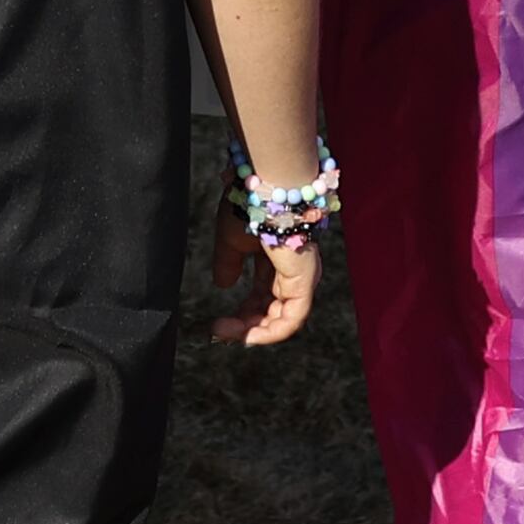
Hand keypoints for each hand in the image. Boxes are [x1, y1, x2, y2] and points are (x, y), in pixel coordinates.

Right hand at [209, 215, 316, 347]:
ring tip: (223, 331)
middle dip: (245, 324)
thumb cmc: (250, 203)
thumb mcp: (231, 239)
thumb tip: (223, 285)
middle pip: (272, 309)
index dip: (242, 312)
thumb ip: (228, 263)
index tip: (217, 322)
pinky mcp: (305, 281)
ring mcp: (302, 277)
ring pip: (282, 319)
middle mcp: (294, 269)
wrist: (266, 188)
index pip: (263, 294)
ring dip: (252, 332)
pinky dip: (270, 332)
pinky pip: (292, 320)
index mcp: (278, 257)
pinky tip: (246, 335)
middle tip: (218, 329)